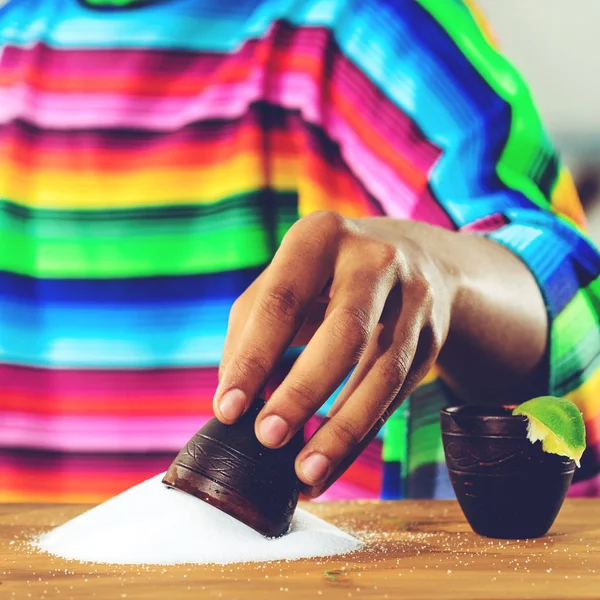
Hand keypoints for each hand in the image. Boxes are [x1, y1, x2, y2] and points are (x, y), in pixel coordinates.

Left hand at [213, 211, 458, 496]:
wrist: (410, 256)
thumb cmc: (324, 275)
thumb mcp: (282, 282)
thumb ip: (250, 334)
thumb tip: (234, 404)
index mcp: (321, 237)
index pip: (282, 301)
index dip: (253, 359)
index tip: (227, 412)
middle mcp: (375, 259)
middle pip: (345, 333)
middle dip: (304, 392)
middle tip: (268, 438)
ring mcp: (413, 297)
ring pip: (384, 372)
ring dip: (343, 430)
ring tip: (305, 473)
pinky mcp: (431, 336)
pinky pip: (397, 393)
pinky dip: (362, 433)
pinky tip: (330, 461)